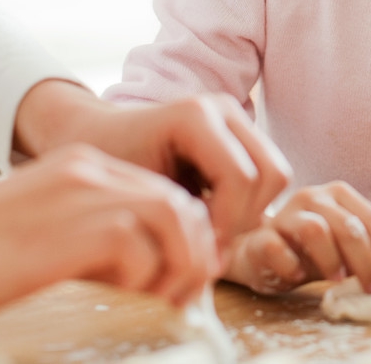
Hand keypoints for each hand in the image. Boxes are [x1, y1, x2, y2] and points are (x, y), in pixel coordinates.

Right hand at [0, 145, 218, 319]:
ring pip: (176, 218)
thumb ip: (89, 241)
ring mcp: (83, 193)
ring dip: (179, 268)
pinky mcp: (70, 227)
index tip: (179, 283)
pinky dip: (143, 282)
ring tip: (160, 305)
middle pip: (184, 204)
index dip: (187, 241)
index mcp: (86, 168)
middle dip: (194, 256)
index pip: (168, 194)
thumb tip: (143, 277)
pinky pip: (141, 248)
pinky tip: (118, 301)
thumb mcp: (41, 236)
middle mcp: (92, 170)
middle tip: (179, 301)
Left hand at [13, 80, 291, 249]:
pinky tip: (212, 219)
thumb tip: (214, 262)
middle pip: (271, 173)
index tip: (199, 252)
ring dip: (249, 212)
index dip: (227, 223)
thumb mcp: (132, 197)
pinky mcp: (242, 133)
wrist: (94, 138)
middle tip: (210, 247)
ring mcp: (236, 117)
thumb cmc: (104, 170)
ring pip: (275, 176)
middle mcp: (223, 108)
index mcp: (195, 115)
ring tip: (209, 234)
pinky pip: (266, 175)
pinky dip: (248, 204)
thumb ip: (174, 223)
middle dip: (245, 218)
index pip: (241, 178)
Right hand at [222, 181, 370, 294]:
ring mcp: (285, 214)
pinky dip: (292, 265)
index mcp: (339, 195)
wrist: (256, 252)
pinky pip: (277, 247)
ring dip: (332, 260)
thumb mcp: (344, 251)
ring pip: (316, 230)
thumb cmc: (306, 250)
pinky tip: (299, 278)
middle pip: (349, 226)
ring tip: (338, 282)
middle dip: (367, 262)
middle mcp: (313, 196)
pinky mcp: (260, 235)